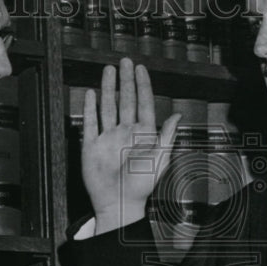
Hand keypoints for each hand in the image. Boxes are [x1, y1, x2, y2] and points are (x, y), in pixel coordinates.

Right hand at [82, 58, 179, 234]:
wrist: (119, 204)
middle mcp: (125, 133)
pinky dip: (89, 108)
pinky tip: (90, 94)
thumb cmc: (142, 186)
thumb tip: (177, 115)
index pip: (143, 104)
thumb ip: (167, 136)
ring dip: (107, 88)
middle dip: (125, 80)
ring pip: (107, 107)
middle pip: (125, 100)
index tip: (140, 69)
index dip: (142, 86)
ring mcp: (107, 138)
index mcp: (142, 135)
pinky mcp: (91, 146)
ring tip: (107, 70)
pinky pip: (90, 123)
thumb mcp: (160, 160)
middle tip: (124, 61)